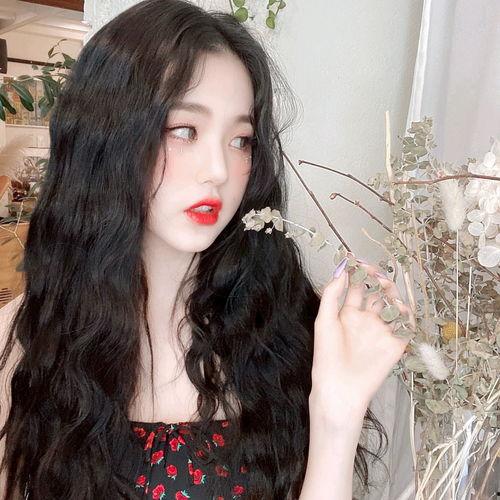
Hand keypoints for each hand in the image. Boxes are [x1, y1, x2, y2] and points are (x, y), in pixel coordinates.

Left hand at [309, 257, 414, 430]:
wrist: (340, 386)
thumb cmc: (327, 354)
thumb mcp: (325, 319)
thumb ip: (332, 294)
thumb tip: (341, 270)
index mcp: (348, 314)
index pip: (357, 288)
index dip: (358, 273)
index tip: (357, 261)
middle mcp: (366, 320)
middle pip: (376, 293)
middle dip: (376, 279)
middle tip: (373, 271)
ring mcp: (381, 330)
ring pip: (392, 304)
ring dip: (390, 292)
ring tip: (382, 284)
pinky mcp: (395, 343)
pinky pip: (405, 324)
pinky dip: (405, 313)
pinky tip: (396, 306)